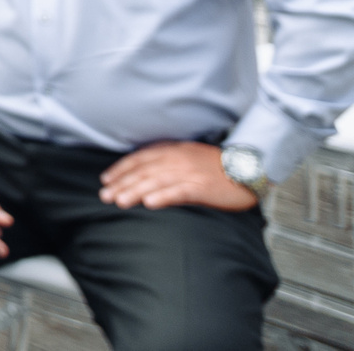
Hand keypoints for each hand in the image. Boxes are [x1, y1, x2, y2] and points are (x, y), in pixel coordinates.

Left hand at [97, 140, 256, 211]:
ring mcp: (189, 173)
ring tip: (119, 201)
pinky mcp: (202, 187)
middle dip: (121, 183)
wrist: (248, 167)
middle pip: (143, 171)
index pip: (140, 159)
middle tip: (104, 195)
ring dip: (135, 191)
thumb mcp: (188, 156)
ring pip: (156, 181)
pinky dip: (163, 196)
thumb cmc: (217, 166)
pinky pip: (179, 192)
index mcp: (172, 150)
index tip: (106, 180)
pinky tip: (150, 203)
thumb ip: (167, 161)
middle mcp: (177, 159)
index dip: (121, 169)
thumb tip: (144, 172)